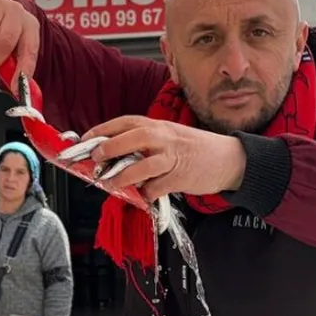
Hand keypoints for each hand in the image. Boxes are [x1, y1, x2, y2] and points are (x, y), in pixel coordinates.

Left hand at [81, 116, 246, 202]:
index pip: (126, 122)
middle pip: (132, 137)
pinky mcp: (180, 177)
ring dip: (122, 177)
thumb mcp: (170, 136)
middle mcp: (165, 138)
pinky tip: (145, 194)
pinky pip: (156, 187)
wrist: (230, 159)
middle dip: (110, 147)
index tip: (85, 139)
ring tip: (111, 183)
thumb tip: (116, 155)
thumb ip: (146, 143)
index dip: (103, 129)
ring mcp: (173, 157)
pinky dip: (146, 193)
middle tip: (95, 158)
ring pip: (142, 166)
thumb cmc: (196, 149)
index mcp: (159, 125)